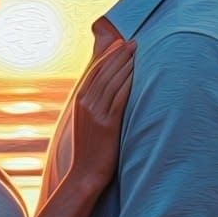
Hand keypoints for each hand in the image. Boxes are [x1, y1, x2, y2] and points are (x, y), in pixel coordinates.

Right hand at [69, 39, 135, 187]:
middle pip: (104, 72)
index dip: (108, 55)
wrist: (85, 174)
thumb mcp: (86, 123)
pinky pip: (120, 98)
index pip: (95, 71)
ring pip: (112, 82)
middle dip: (119, 55)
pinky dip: (128, 83)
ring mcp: (96, 114)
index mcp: (79, 102)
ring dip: (125, 65)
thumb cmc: (90, 150)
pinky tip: (138, 74)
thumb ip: (94, 106)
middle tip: (133, 42)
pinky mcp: (107, 124)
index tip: (120, 43)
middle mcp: (85, 105)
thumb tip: (107, 92)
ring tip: (137, 53)